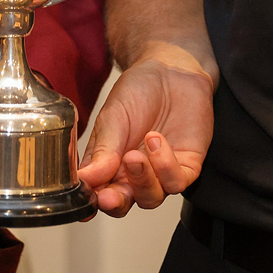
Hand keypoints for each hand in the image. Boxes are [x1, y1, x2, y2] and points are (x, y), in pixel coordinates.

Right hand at [75, 45, 214, 215]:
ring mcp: (161, 172)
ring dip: (142, 181)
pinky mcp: (187, 166)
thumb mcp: (112, 116)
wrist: (172, 69)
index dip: (93, 203)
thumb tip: (86, 179)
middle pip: (124, 203)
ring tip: (136, 154)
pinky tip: (156, 141)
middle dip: (116, 202)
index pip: (98, 193)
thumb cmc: (138, 90)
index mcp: (109, 164)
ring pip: (151, 198)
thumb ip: (103, 150)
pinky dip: (165, 166)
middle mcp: (134, 173)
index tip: (90, 202)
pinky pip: (177, 182)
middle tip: (109, 196)